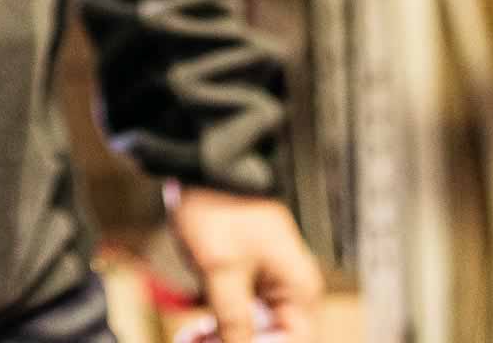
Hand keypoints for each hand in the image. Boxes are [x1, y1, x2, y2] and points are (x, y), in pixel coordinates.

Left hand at [166, 180, 324, 342]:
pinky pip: (242, 313)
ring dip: (226, 338)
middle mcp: (291, 288)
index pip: (296, 340)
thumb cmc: (219, 207)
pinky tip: (198, 330)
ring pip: (254, 330)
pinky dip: (221, 324)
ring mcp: (270, 283)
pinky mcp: (250, 277)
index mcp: (299, 287)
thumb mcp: (220, 270)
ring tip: (193, 338)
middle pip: (275, 338)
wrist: (203, 167)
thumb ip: (233, 320)